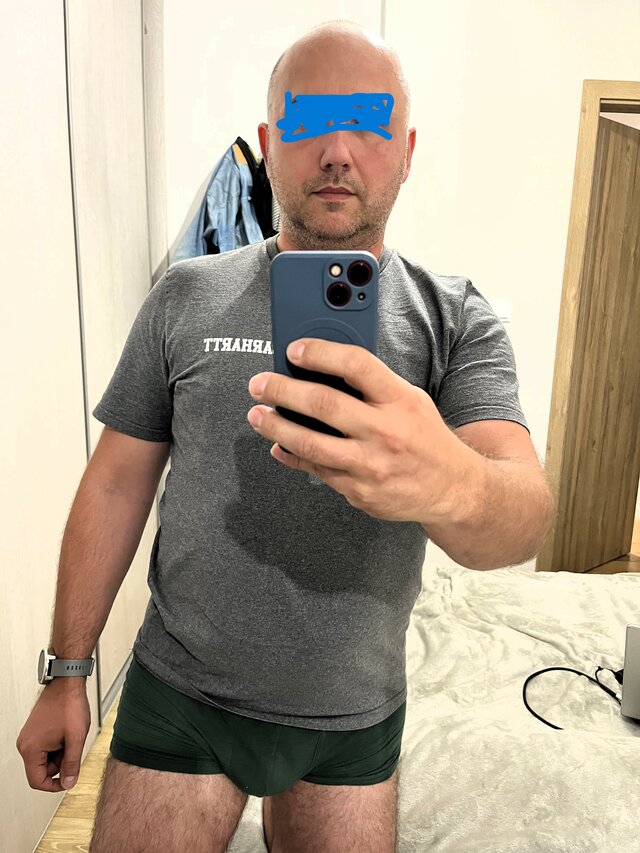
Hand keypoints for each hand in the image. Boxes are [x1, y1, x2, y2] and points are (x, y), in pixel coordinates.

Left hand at [247, 338, 476, 522]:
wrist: (453, 489)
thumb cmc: (426, 439)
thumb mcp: (411, 401)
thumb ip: (374, 386)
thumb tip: (323, 369)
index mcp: (400, 401)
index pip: (356, 365)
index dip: (321, 353)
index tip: (294, 349)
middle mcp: (385, 432)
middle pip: (324, 404)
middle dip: (283, 390)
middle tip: (259, 384)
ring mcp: (370, 465)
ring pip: (311, 443)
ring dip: (277, 426)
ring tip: (257, 414)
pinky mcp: (359, 491)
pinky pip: (316, 470)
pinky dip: (292, 455)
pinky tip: (278, 444)